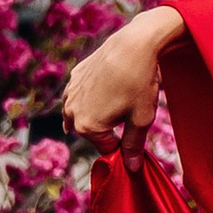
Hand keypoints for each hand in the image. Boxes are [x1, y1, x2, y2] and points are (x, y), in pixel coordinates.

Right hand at [60, 6, 185, 137]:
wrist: (134, 45)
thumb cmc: (139, 83)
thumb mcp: (141, 120)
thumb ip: (133, 146)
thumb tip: (132, 168)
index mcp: (86, 127)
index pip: (107, 148)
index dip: (124, 143)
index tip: (136, 130)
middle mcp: (71, 111)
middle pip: (94, 131)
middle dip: (111, 127)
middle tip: (132, 110)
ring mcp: (71, 92)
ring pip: (86, 112)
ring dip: (101, 111)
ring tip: (122, 98)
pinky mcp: (75, 76)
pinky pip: (84, 94)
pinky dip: (95, 95)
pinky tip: (111, 86)